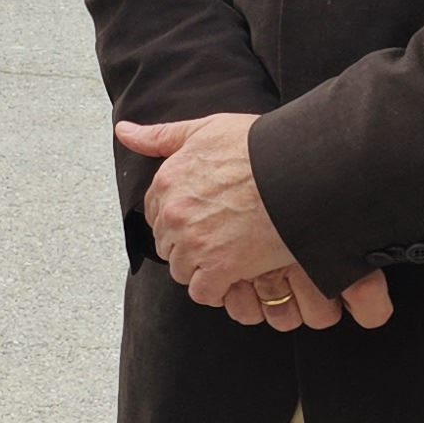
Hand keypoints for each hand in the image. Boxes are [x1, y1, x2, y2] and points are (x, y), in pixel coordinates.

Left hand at [112, 112, 394, 326]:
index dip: (181, 218)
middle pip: (168, 243)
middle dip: (190, 243)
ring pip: (183, 269)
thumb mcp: (205, 130)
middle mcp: (174, 213)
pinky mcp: (218, 268)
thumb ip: (161, 136)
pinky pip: (204, 292)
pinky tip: (237, 275)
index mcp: (167, 181)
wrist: (300, 171)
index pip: (157, 213)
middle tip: (223, 236)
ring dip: (203, 267)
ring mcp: (194, 243)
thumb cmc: (260, 148)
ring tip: (233, 253)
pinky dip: (218, 289)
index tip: (205, 217)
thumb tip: (123, 131)